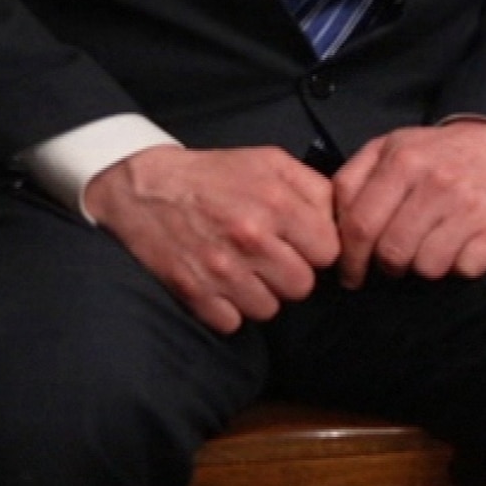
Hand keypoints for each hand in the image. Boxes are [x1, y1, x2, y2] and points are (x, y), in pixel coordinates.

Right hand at [87, 145, 339, 334]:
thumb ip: (314, 187)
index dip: (318, 249)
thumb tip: (340, 220)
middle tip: (273, 260)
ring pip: (269, 310)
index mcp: (277, 203)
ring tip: (246, 272)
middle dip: (292, 275)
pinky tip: (223, 286)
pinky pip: (233, 323)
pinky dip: (230, 310)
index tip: (303, 244)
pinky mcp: (194, 292)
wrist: (145, 188)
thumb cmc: (215, 174)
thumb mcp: (271, 162)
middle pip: (302, 286)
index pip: (328, 252)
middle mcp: (251, 238)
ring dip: (262, 295)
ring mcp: (221, 269)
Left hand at [331, 120, 485, 288]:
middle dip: (386, 266)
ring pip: (427, 267)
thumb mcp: (390, 147)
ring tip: (428, 248)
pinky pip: (465, 269)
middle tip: (393, 262)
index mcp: (403, 160)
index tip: (350, 274)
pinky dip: (459, 266)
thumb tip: (330, 223)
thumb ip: (353, 178)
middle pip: (392, 252)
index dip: (350, 259)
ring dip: (423, 266)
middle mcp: (437, 182)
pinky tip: (458, 246)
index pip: (360, 225)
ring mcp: (469, 205)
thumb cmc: (438, 152)